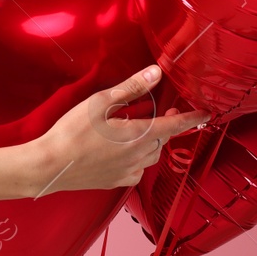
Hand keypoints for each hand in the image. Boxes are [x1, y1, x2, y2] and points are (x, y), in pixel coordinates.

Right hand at [27, 65, 211, 197]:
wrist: (50, 166)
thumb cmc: (72, 131)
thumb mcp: (101, 102)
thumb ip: (132, 88)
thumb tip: (156, 73)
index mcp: (139, 135)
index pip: (175, 125)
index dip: (192, 118)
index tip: (206, 114)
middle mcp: (139, 156)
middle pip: (161, 139)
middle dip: (161, 126)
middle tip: (152, 112)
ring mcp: (128, 172)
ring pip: (150, 156)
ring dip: (148, 142)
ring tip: (132, 131)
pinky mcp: (117, 182)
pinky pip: (137, 170)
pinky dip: (136, 159)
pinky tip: (120, 152)